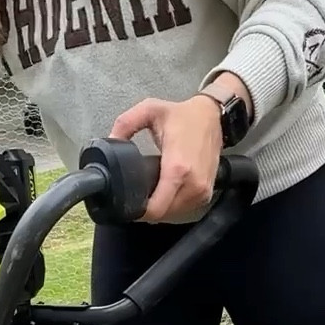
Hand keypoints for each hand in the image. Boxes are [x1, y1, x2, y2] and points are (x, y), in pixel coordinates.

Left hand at [109, 94, 221, 222]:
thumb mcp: (150, 110)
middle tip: (137, 196)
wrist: (213, 116)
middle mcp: (193, 183)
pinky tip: (166, 192)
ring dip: (161, 209)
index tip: (129, 202)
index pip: (156, 208)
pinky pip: (185, 208)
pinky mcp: (207, 192)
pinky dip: (173, 205)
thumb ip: (125, 124)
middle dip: (147, 210)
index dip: (139, 210)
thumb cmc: (185, 115)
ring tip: (151, 193)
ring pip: (174, 214)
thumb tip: (111, 139)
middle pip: (163, 214)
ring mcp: (202, 189)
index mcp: (178, 168)